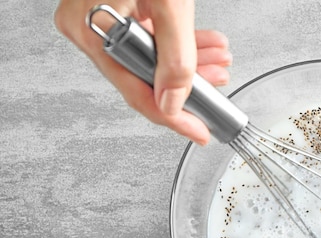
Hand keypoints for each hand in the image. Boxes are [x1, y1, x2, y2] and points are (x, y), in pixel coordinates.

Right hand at [55, 0, 231, 144]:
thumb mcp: (167, 2)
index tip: (199, 132)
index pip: (135, 91)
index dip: (173, 117)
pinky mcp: (119, 6)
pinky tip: (207, 43)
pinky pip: (152, 36)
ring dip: (192, 62)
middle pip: (146, 76)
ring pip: (153, 57)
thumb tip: (173, 101)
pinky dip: (181, 42)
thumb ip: (175, 56)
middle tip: (220, 85)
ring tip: (221, 59)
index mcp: (89, 30)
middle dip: (191, 83)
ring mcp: (102, 17)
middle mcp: (90, 28)